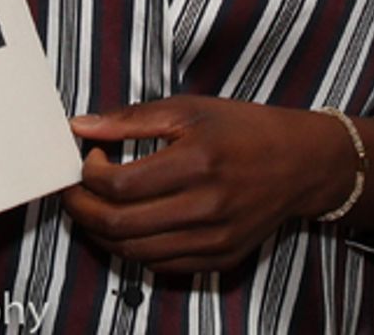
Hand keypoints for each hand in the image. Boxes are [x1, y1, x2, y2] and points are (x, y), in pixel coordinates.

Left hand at [63, 98, 351, 273]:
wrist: (299, 162)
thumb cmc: (240, 128)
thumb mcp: (187, 108)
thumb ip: (130, 119)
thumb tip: (80, 126)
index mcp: (196, 162)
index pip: (120, 184)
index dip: (88, 174)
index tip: (87, 158)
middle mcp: (206, 207)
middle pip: (120, 225)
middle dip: (82, 208)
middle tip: (73, 190)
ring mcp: (214, 239)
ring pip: (134, 252)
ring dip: (101, 233)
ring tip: (93, 207)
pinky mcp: (220, 259)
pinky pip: (160, 265)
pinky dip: (132, 248)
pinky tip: (127, 225)